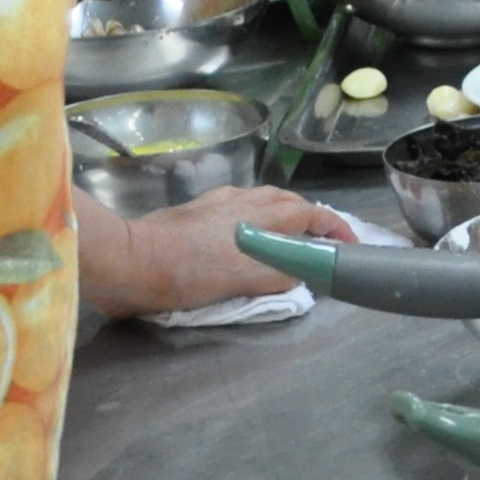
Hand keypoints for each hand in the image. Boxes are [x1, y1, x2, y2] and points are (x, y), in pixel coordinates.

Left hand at [104, 188, 351, 316]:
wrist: (129, 260)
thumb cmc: (190, 271)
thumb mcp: (246, 280)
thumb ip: (285, 273)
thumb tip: (308, 272)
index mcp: (265, 212)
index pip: (315, 214)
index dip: (337, 230)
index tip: (350, 248)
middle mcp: (247, 198)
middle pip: (292, 202)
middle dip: (312, 221)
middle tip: (320, 246)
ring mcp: (220, 201)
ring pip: (265, 202)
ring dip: (284, 218)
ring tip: (287, 242)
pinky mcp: (198, 210)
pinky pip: (240, 209)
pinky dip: (256, 220)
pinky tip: (244, 239)